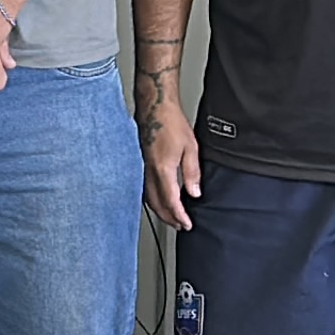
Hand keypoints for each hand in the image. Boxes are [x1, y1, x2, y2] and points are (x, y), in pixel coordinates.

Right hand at [140, 102, 203, 229]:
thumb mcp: (191, 148)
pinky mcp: (140, 166)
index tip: (187, 224)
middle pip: (157, 204)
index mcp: (163, 169)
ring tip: (172, 217)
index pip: (171, 201)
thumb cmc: (171, 123)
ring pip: (149, 199)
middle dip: (169, 218)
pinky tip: (159, 201)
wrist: (154, 109)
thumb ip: (192, 173)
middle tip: (180, 225)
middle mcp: (150, 172)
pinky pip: (145, 190)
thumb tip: (194, 192)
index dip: (179, 216)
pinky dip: (153, 201)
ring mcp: (142, 169)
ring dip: (160, 211)